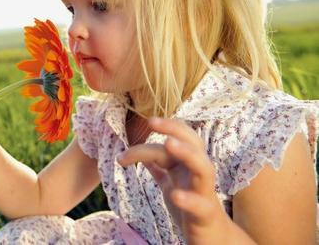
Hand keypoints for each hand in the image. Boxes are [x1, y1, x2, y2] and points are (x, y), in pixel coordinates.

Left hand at [116, 117, 231, 243]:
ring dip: (187, 153)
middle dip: (174, 129)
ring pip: (204, 167)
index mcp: (187, 165)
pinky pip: (201, 205)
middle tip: (151, 122)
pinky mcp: (206, 215)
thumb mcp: (170, 184)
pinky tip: (175, 195)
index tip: (145, 122)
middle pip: (194, 143)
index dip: (164, 127)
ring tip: (168, 144)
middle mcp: (197, 173)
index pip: (178, 137)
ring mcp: (204, 192)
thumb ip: (158, 169)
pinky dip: (189, 199)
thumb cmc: (190, 209)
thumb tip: (142, 155)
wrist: (212, 240)